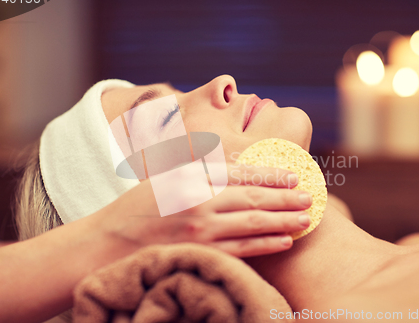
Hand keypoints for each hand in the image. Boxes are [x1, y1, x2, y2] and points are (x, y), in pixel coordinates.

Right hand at [98, 163, 312, 256]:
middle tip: (310, 197)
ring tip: (306, 219)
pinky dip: (266, 245)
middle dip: (286, 197)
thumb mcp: (165, 176)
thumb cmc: (136, 207)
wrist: (108, 243)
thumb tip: (232, 163)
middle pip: (253, 198)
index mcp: (191, 178)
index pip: (241, 173)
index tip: (294, 176)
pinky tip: (284, 242)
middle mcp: (199, 202)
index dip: (272, 175)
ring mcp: (201, 231)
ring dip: (283, 221)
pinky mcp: (201, 253)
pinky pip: (241, 249)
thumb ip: (198, 169)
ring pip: (253, 224)